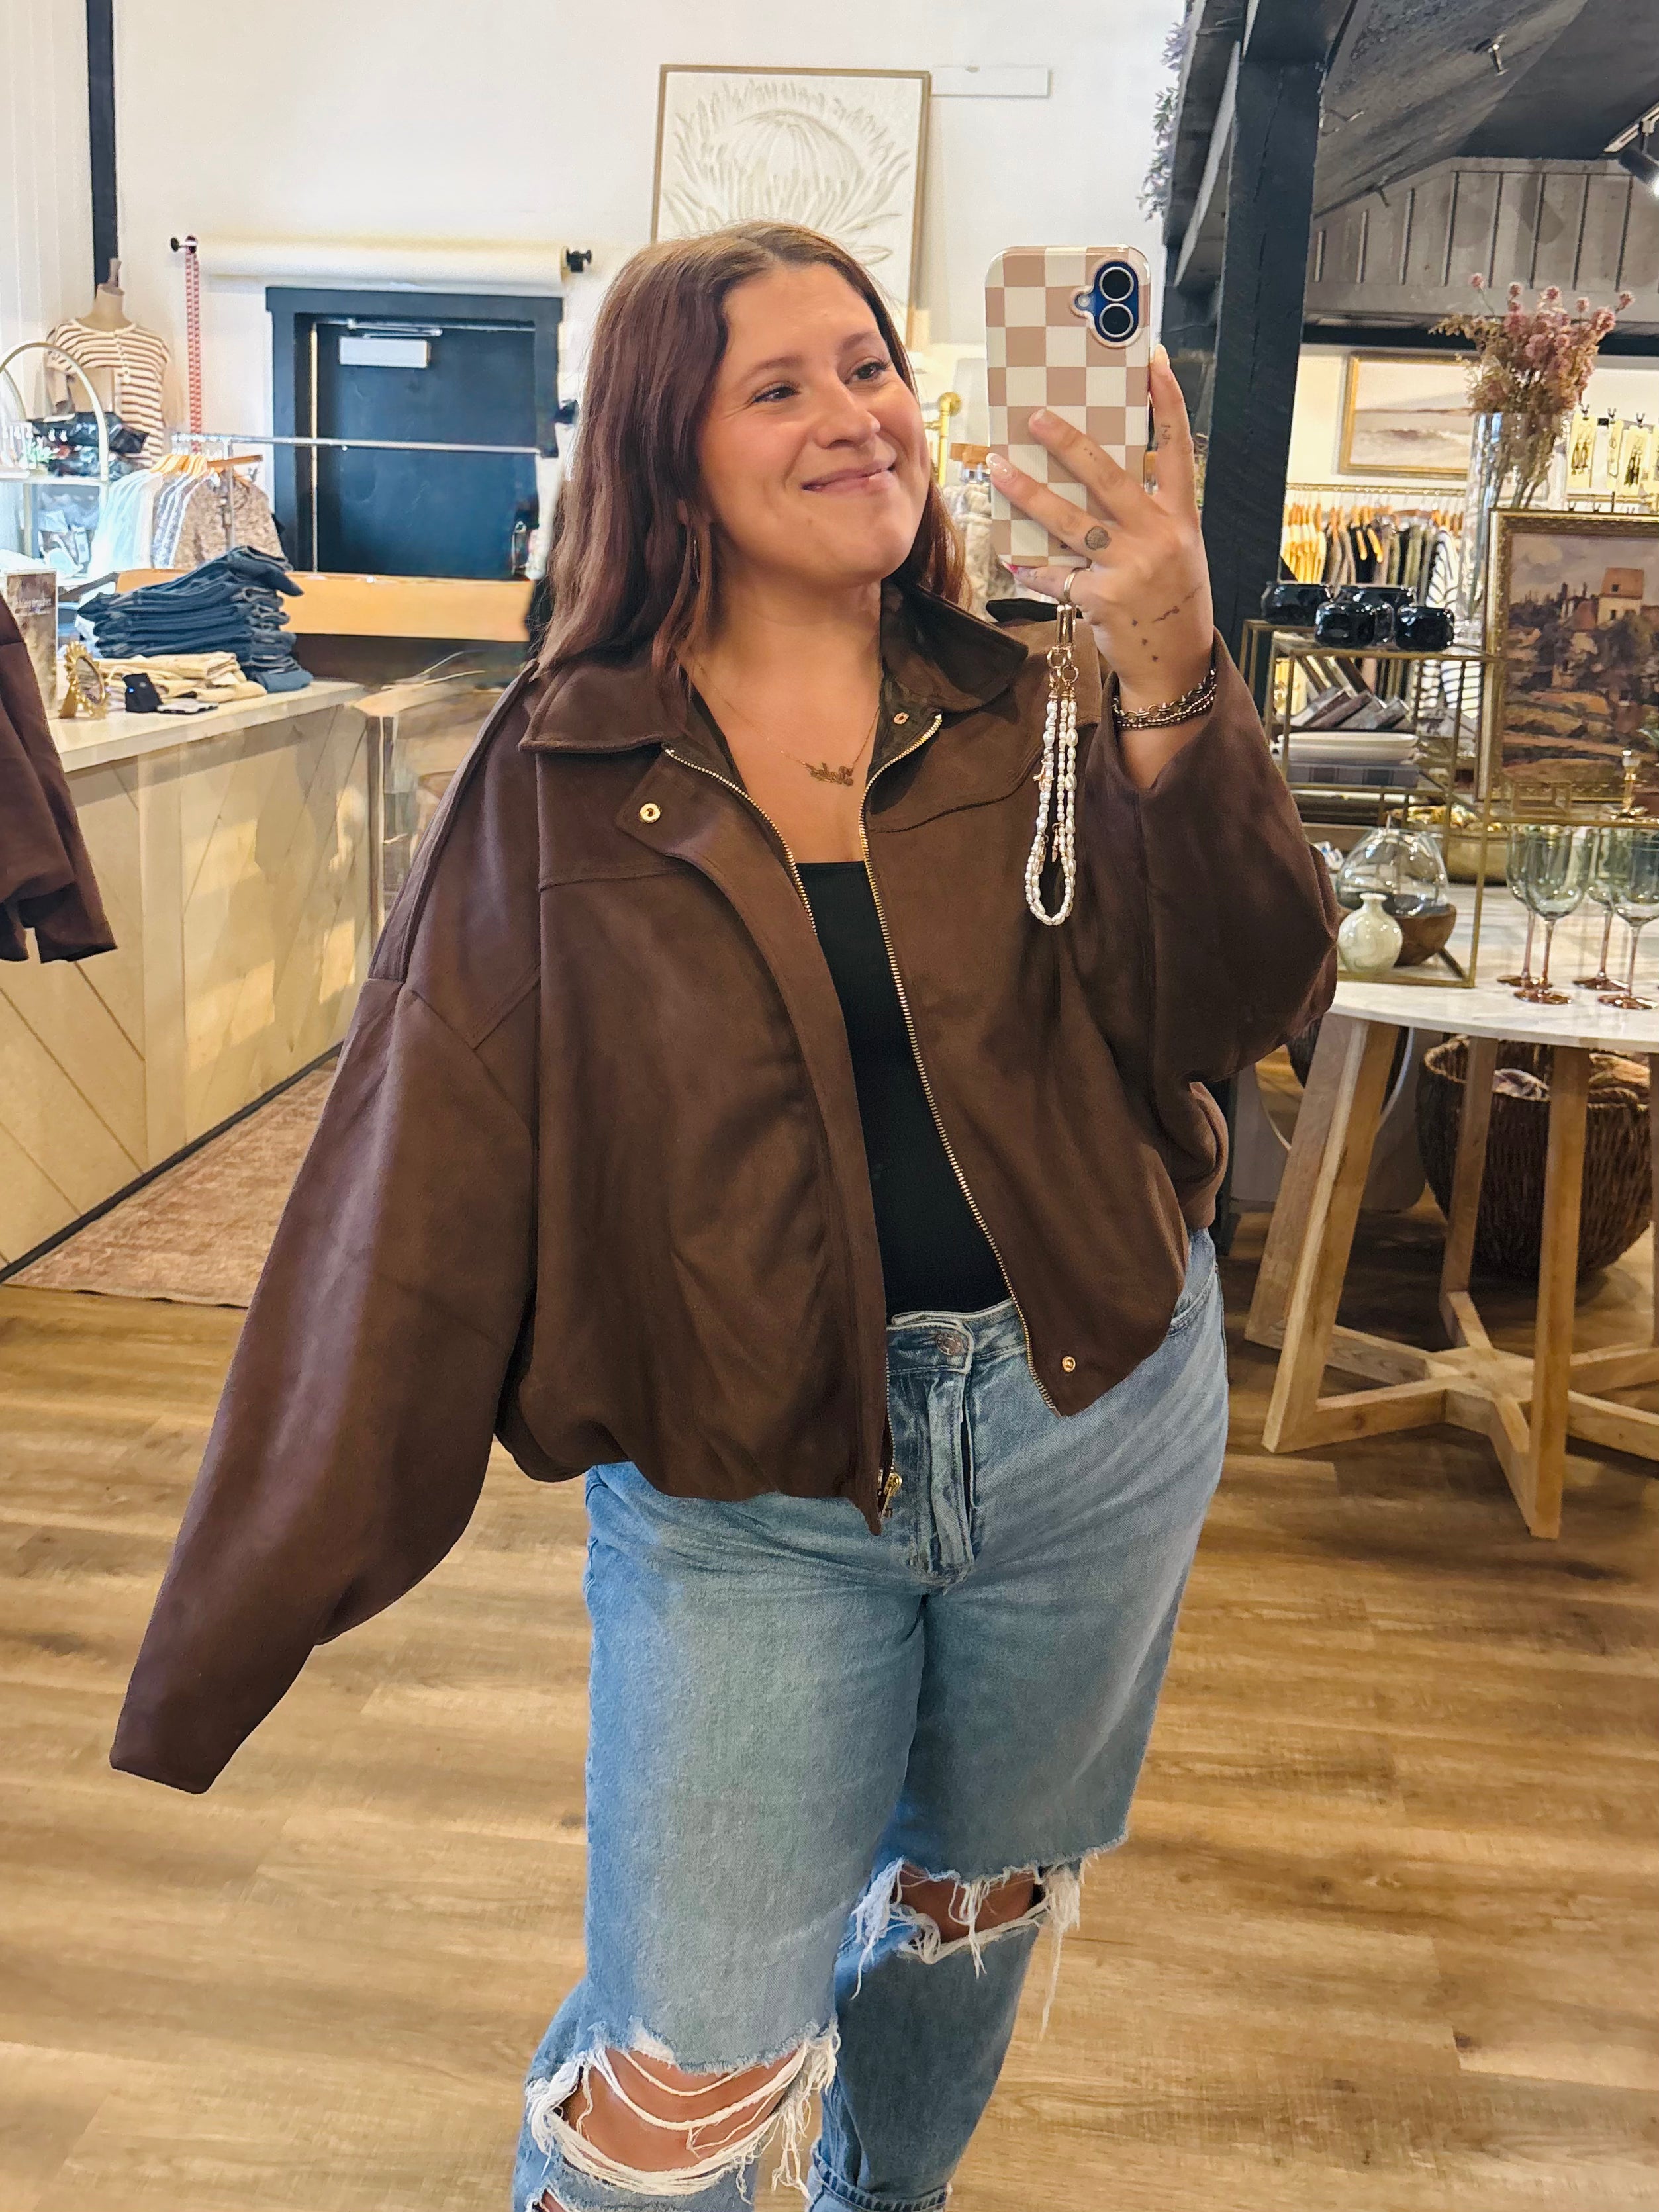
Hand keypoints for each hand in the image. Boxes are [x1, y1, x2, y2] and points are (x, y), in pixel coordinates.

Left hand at [987, 345, 1212, 713]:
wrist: (1175, 666)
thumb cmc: (1172, 602)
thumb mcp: (1177, 552)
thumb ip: (1146, 517)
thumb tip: (1095, 480)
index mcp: (1181, 519)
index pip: (1178, 450)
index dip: (1169, 405)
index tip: (1153, 365)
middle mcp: (1158, 537)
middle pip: (1107, 476)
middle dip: (1067, 443)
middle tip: (1035, 418)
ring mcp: (1128, 567)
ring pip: (1069, 521)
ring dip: (1028, 493)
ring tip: (998, 470)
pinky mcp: (1099, 598)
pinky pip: (1056, 574)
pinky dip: (1033, 568)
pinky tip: (1013, 558)